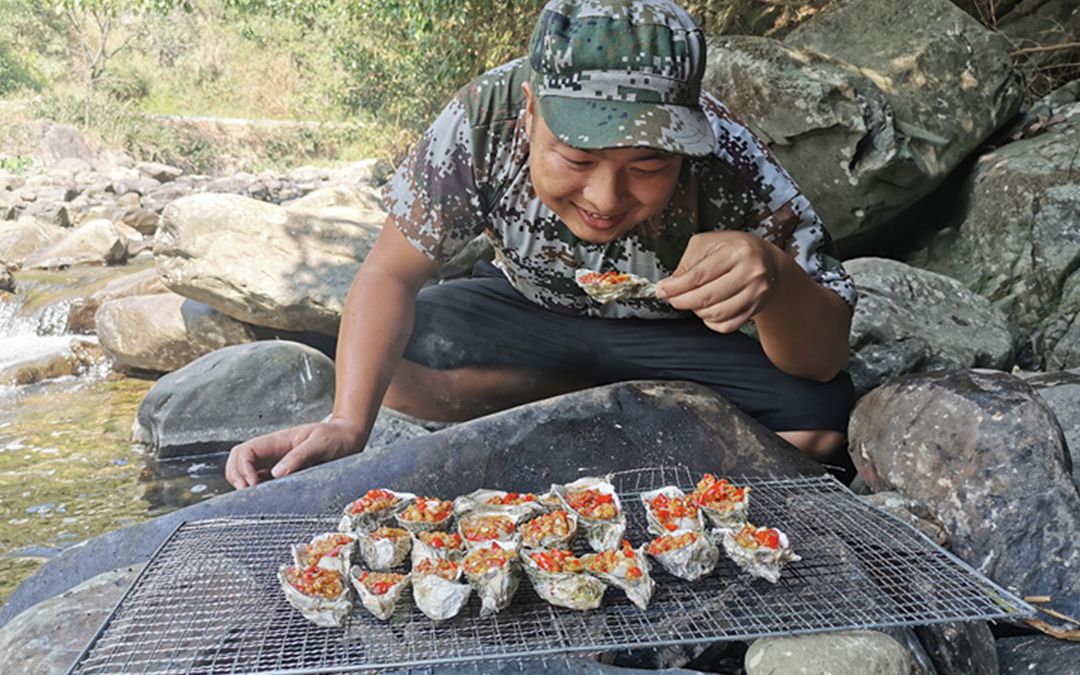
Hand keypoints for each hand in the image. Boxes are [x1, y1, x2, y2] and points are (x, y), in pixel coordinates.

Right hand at [225, 420, 366, 488]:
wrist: (349, 439)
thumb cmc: (336, 437)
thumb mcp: (320, 442)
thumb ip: (299, 456)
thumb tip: (277, 473)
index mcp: (276, 441)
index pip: (245, 451)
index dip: (242, 467)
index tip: (253, 484)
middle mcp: (272, 453)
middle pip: (238, 461)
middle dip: (236, 476)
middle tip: (248, 493)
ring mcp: (277, 465)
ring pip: (248, 474)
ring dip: (245, 486)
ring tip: (255, 499)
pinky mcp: (285, 477)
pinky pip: (264, 484)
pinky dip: (259, 493)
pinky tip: (267, 500)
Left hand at [655, 231, 781, 332]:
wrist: (769, 262)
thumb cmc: (735, 249)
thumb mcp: (710, 244)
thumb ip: (688, 263)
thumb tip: (669, 285)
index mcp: (737, 251)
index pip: (699, 275)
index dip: (676, 287)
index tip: (662, 291)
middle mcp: (751, 273)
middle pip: (707, 297)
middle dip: (682, 301)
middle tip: (671, 299)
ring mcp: (756, 293)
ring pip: (716, 314)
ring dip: (697, 311)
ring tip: (691, 301)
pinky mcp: (756, 309)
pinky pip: (728, 325)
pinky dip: (711, 322)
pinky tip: (707, 310)